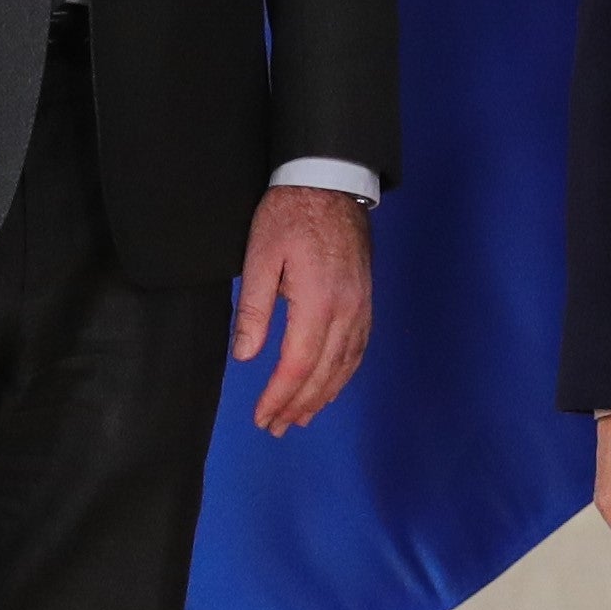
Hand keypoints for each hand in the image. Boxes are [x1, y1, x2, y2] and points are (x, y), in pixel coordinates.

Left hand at [232, 187, 373, 433]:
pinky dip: (342, 375)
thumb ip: (254, 309)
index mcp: (317, 302)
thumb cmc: (290, 214)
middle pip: (323, 373)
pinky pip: (358, 349)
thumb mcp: (260, 256)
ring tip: (300, 417)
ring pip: (345, 366)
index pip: (297, 365)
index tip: (262, 417)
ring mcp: (361, 306)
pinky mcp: (365, 300)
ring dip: (323, 397)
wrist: (331, 182)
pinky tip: (328, 385)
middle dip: (298, 405)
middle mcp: (346, 311)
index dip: (279, 396)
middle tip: (276, 427)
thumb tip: (245, 356)